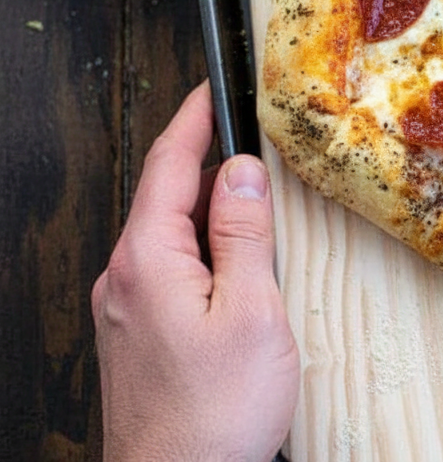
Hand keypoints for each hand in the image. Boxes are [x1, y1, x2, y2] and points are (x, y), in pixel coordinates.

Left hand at [92, 83, 299, 460]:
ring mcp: (125, 309)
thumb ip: (246, 235)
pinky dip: (203, 252)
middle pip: (166, 198)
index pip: (167, 166)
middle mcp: (124, 278)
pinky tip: (237, 269)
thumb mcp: (251, 312)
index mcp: (147, 260)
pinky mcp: (136, 336)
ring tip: (256, 209)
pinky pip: (168, 271)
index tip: (213, 89)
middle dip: (208, 165)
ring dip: (209, 214)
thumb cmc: (214, 415)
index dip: (193, 120)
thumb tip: (242, 172)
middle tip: (253, 145)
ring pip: (169, 237)